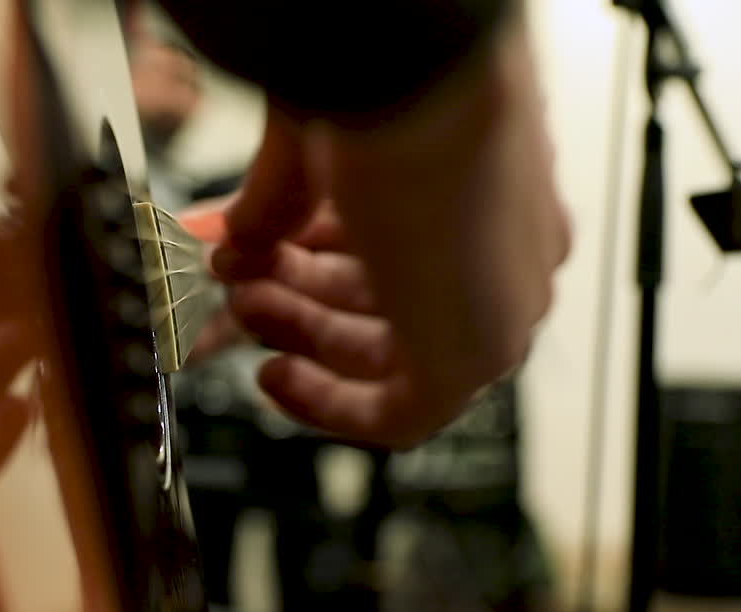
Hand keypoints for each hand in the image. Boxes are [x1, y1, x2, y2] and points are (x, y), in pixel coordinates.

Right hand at [196, 12, 569, 447]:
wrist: (415, 68)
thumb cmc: (387, 83)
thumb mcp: (313, 152)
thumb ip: (274, 206)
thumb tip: (233, 238)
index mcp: (487, 188)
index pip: (398, 246)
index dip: (316, 256)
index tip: (265, 260)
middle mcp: (507, 247)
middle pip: (389, 302)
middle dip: (297, 299)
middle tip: (235, 287)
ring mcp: (501, 303)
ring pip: (391, 352)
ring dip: (302, 335)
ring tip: (237, 308)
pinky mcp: (477, 355)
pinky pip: (403, 413)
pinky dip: (332, 404)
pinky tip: (277, 380)